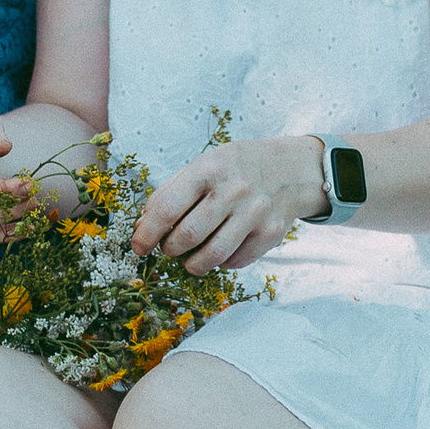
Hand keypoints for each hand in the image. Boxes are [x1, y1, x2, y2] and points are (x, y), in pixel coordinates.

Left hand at [134, 135, 324, 272]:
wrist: (291, 168)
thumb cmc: (236, 167)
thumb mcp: (203, 164)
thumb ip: (171, 192)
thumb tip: (142, 226)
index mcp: (208, 169)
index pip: (167, 209)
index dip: (147, 233)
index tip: (138, 247)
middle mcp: (234, 190)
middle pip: (188, 236)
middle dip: (169, 248)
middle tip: (169, 246)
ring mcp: (255, 213)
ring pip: (212, 256)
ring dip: (191, 264)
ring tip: (188, 257)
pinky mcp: (270, 233)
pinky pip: (235, 261)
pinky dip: (220, 263)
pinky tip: (217, 251)